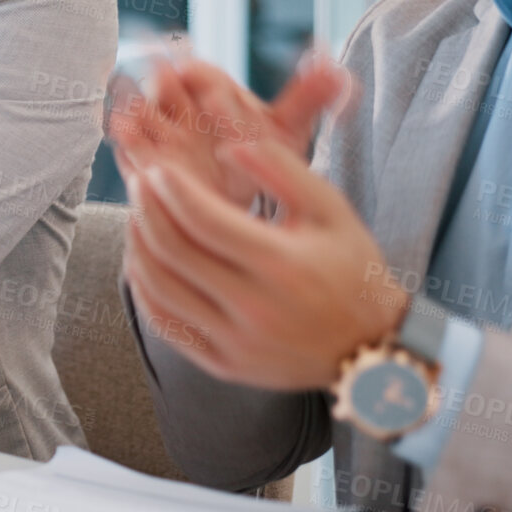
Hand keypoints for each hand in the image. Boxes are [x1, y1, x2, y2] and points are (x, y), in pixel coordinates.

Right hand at [108, 51, 350, 207]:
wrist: (233, 199)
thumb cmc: (256, 157)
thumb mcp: (284, 130)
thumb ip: (307, 99)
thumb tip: (341, 70)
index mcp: (211, 89)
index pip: (201, 73)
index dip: (204, 78)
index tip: (216, 94)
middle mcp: (181, 106)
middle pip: (162, 84)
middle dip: (160, 83)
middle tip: (164, 81)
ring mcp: (158, 135)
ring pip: (138, 114)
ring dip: (133, 113)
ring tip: (129, 118)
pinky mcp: (142, 163)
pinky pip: (128, 149)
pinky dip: (124, 145)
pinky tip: (125, 146)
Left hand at [122, 139, 406, 390]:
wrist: (373, 345)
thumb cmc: (351, 268)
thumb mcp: (330, 209)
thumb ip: (281, 169)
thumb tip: (226, 147)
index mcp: (283, 265)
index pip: (204, 220)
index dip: (172, 189)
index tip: (157, 168)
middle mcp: (255, 308)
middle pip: (173, 252)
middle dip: (147, 209)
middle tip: (139, 184)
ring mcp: (236, 342)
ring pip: (159, 289)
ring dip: (139, 246)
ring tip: (139, 217)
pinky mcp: (223, 365)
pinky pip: (166, 324)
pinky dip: (145, 289)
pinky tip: (145, 260)